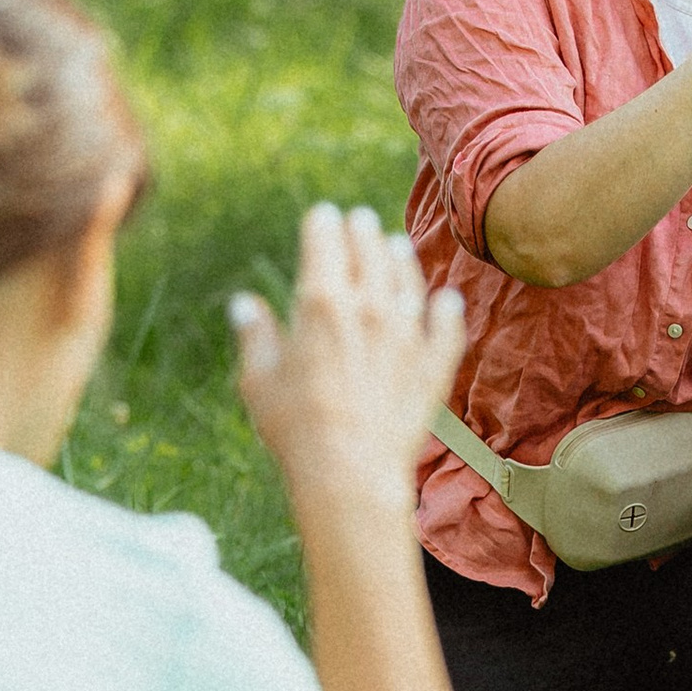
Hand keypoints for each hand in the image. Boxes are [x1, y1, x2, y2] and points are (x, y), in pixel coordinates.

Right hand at [230, 203, 467, 508]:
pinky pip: (446, 327)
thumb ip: (256, 336)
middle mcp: (370, 307)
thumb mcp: (259, 381)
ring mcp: (408, 334)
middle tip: (359, 221)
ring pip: (409, 280)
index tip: (322, 217)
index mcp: (321, 301)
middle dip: (362, 231)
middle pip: (370, 250)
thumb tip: (245, 304)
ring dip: (401, 259)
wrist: (351, 473)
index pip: (325, 239)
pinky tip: (445, 301)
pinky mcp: (434, 365)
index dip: (322, 223)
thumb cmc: (296, 429)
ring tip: (397, 246)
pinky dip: (446, 310)